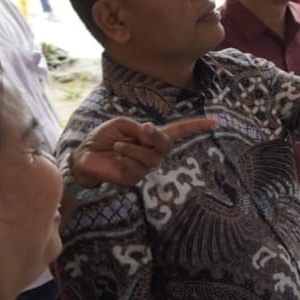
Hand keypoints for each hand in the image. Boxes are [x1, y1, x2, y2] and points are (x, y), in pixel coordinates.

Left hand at [70, 115, 218, 187]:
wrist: (84, 156)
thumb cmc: (103, 138)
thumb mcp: (121, 125)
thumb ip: (138, 128)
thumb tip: (150, 132)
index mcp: (151, 136)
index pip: (179, 131)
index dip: (196, 126)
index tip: (215, 121)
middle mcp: (152, 152)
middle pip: (167, 144)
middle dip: (157, 136)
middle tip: (144, 128)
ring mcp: (144, 166)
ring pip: (152, 157)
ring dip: (135, 148)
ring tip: (118, 145)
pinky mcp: (134, 178)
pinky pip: (139, 166)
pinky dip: (128, 156)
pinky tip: (117, 153)